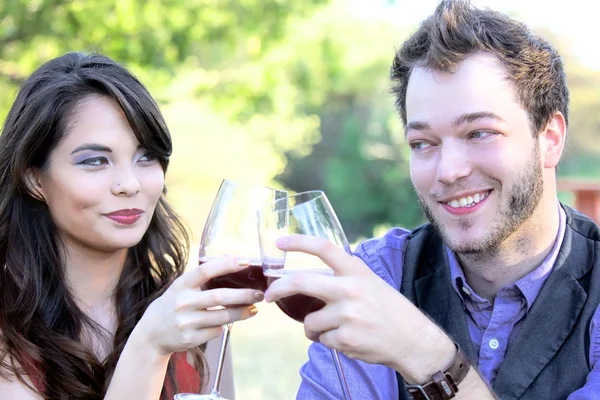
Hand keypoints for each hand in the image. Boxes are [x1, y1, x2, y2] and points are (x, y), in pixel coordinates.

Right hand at [136, 258, 262, 355]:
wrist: (150, 335)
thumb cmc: (172, 305)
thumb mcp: (180, 287)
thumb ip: (201, 277)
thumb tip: (231, 259)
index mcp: (181, 285)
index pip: (205, 271)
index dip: (226, 265)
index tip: (245, 262)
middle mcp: (182, 302)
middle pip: (219, 297)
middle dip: (243, 295)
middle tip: (259, 293)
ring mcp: (186, 322)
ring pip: (222, 317)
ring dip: (242, 312)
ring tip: (254, 308)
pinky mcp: (190, 338)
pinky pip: (216, 331)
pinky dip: (225, 326)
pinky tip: (230, 322)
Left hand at [264, 235, 453, 380]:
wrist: (413, 340)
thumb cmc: (390, 310)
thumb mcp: (371, 282)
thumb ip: (345, 276)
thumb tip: (314, 277)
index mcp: (356, 271)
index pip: (323, 248)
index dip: (298, 242)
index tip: (279, 242)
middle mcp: (349, 289)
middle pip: (301, 282)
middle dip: (278, 289)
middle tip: (269, 295)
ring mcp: (347, 315)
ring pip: (309, 321)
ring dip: (313, 329)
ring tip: (334, 329)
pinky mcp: (345, 339)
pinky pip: (322, 340)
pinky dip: (329, 342)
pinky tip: (348, 339)